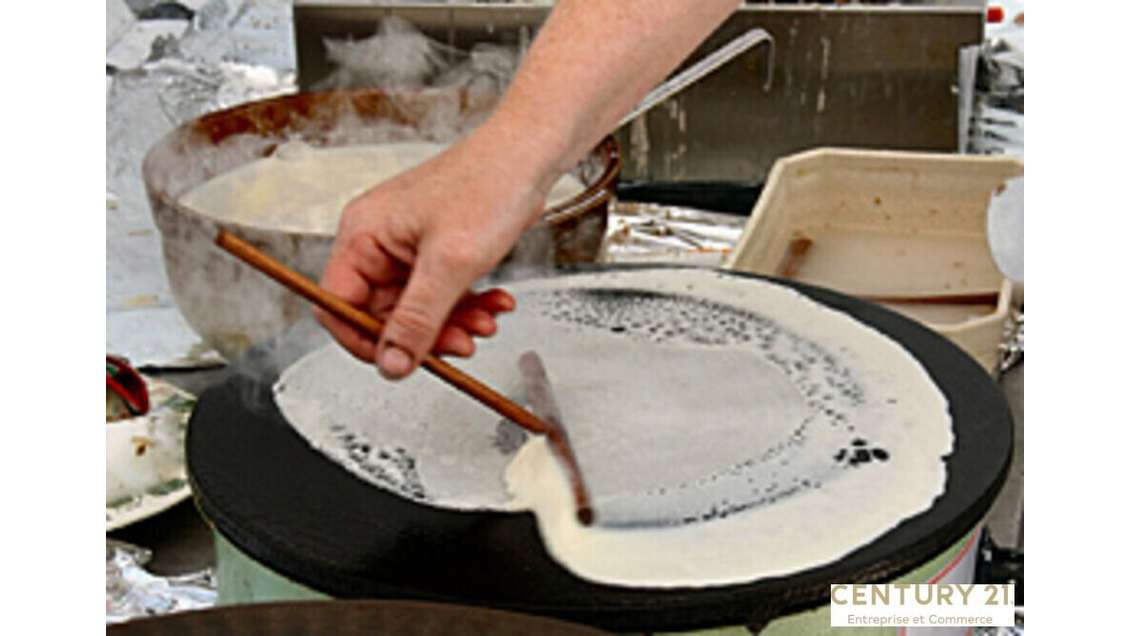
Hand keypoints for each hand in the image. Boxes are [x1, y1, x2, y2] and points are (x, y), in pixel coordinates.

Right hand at [317, 129, 556, 379]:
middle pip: (382, 313)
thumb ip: (417, 320)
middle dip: (425, 334)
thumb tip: (390, 362)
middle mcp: (378, 241)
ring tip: (483, 322)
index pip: (338, 305)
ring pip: (417, 309)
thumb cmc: (487, 183)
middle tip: (458, 344)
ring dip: (452, 322)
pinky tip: (492, 302)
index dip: (365, 340)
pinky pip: (441, 294)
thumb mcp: (450, 264)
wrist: (528, 155)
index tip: (398, 362)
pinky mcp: (436, 250)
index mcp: (363, 235)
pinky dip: (467, 305)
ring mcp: (408, 246)